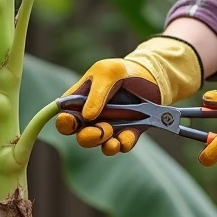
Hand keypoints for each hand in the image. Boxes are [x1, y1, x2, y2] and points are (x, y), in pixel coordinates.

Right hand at [54, 35, 202, 154]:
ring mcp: (110, 127)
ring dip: (105, 145)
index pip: (65, 118)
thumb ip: (96, 93)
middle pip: (81, 136)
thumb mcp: (108, 73)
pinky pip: (122, 144)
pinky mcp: (128, 132)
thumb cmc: (123, 71)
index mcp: (81, 102)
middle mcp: (93, 118)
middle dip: (88, 138)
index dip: (64, 123)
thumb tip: (87, 117)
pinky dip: (123, 144)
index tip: (72, 121)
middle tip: (102, 130)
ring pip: (100, 145)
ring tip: (114, 140)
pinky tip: (126, 138)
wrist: (152, 76)